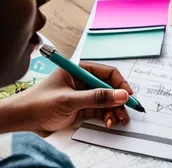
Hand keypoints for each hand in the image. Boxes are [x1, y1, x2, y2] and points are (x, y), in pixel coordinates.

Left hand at [0, 61, 132, 134]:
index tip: (128, 95)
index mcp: (79, 70)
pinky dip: (108, 116)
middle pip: (110, 88)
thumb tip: (121, 95)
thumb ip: (97, 97)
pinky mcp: (83, 108)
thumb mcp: (69, 100)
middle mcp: (83, 81)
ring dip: (115, 110)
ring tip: (118, 120)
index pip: (106, 72)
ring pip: (107, 101)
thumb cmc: (38, 104)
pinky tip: (109, 122)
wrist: (22, 120)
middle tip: (127, 111)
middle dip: (119, 100)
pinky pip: (102, 110)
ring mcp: (84, 95)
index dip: (119, 83)